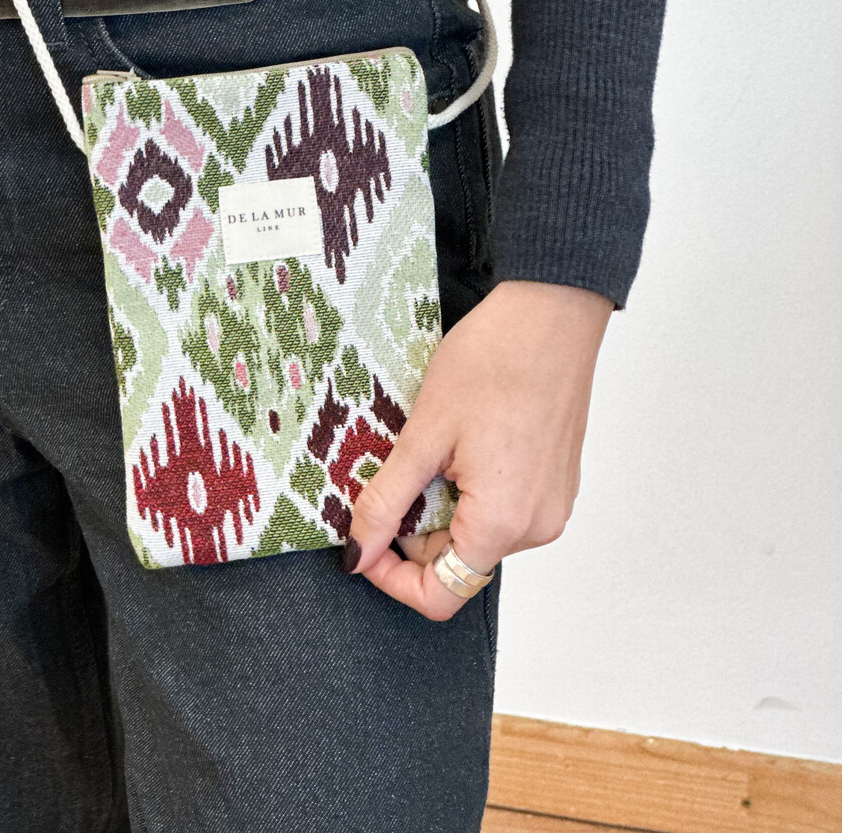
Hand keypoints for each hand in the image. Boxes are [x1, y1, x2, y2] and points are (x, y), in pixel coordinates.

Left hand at [343, 280, 613, 618]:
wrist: (551, 313)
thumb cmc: (494, 362)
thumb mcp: (422, 436)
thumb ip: (385, 503)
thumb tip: (356, 554)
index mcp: (503, 523)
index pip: (440, 595)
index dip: (390, 576)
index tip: (363, 537)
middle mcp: (536, 526)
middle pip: (455, 561)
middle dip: (411, 528)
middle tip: (389, 471)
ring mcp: (551, 504)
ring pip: (475, 532)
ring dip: (438, 504)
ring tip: (426, 447)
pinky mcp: (553, 482)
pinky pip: (499, 507)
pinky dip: (466, 489)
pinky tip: (456, 441)